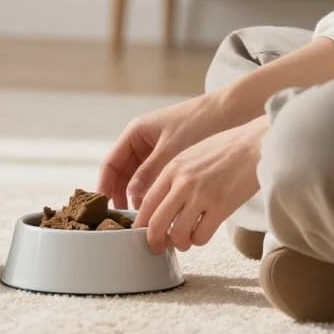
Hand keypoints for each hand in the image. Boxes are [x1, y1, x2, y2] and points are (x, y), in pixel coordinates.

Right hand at [98, 94, 232, 210]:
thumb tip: (132, 195)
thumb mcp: (172, 148)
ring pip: (139, 180)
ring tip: (141, 220)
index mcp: (135, 133)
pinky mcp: (171, 160)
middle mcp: (142, 143)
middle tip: (124, 221)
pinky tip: (159, 210)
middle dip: (121, 197)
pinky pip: (155, 180)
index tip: (103, 208)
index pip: (111, 164)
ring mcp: (156, 152)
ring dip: (138, 198)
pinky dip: (154, 194)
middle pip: (122, 175)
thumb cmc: (199, 122)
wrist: (231, 112)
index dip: (104, 186)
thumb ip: (150, 172)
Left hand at [135, 115, 267, 253]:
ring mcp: (202, 195)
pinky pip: (201, 235)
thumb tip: (162, 204)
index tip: (142, 232)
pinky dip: (198, 240)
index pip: (146, 202)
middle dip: (154, 240)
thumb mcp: (190, 155)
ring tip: (184, 241)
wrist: (255, 144)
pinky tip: (202, 233)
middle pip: (156, 222)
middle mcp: (183, 183)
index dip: (141, 223)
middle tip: (157, 246)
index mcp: (172, 169)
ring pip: (178, 233)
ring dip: (179, 243)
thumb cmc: (225, 149)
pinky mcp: (222, 207)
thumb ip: (174, 177)